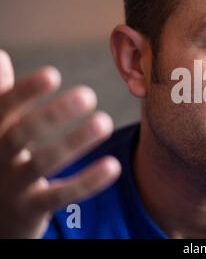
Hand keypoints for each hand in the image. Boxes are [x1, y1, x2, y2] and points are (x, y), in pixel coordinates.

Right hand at [0, 49, 120, 237]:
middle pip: (21, 135)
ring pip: (41, 164)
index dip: (25, 92)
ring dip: (73, 142)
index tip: (53, 75)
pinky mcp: (31, 210)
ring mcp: (12, 187)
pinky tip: (113, 166)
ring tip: (104, 122)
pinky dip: (87, 182)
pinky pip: (60, 196)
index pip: (3, 109)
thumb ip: (0, 97)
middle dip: (53, 115)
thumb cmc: (0, 159)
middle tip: (88, 95)